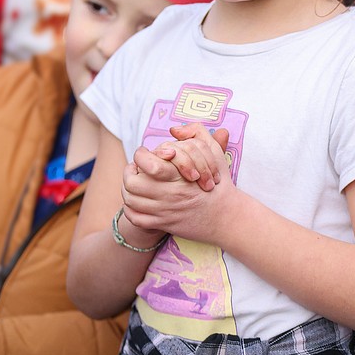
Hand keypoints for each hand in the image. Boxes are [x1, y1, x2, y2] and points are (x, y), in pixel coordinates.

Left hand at [124, 130, 238, 242]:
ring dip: (127, 189)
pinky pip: (136, 219)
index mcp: (179, 175)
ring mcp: (165, 211)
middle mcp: (169, 194)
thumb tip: (174, 130)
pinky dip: (130, 211)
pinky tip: (136, 202)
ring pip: (131, 200)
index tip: (143, 153)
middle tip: (134, 168)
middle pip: (132, 182)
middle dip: (129, 172)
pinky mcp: (164, 224)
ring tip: (134, 183)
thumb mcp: (214, 152)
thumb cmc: (220, 184)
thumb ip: (197, 133)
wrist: (227, 217)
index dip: (140, 156)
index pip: (147, 163)